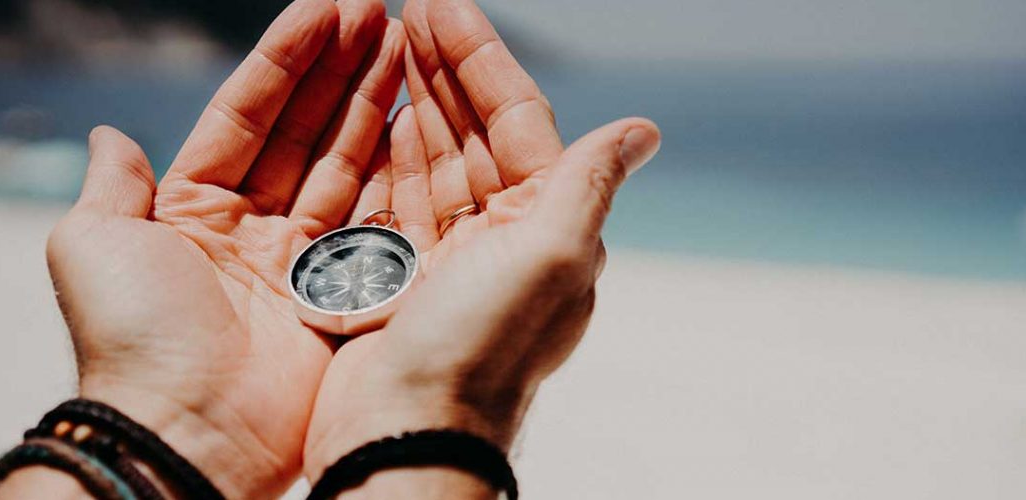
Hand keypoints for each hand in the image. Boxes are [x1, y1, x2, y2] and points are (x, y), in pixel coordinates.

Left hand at [44, 0, 404, 495]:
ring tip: (402, 45)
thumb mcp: (93, 244)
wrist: (187, 429)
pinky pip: (368, 219)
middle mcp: (248, 228)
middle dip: (338, 69)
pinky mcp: (338, 294)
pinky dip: (389, 171)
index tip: (327, 9)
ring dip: (369, 104)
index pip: (245, 114)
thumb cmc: (136, 335)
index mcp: (190, 208)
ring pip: (340, 164)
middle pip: (300, 129)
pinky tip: (410, 121)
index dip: (285, 58)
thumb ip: (112, 186)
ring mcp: (297, 260)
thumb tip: (108, 136)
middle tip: (379, 13)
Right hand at [302, 0, 661, 486]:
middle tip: (411, 10)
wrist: (408, 434)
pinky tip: (380, 117)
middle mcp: (506, 239)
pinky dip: (389, 157)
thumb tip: (645, 130)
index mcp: (548, 225)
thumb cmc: (482, 349)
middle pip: (476, 134)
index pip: (520, 121)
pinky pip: (398, 202)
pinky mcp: (402, 280)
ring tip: (388, 44)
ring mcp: (451, 259)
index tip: (443, 6)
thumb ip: (590, 183)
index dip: (482, 60)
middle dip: (445, 71)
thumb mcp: (554, 254)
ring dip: (416, 102)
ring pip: (436, 162)